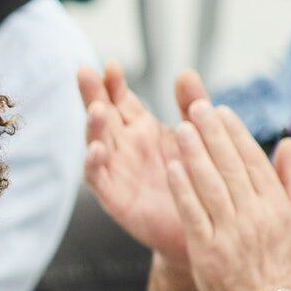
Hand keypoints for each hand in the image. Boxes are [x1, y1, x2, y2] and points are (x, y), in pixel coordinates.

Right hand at [80, 63, 208, 264]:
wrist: (206, 226)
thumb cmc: (199, 179)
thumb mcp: (196, 136)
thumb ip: (191, 105)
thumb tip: (185, 72)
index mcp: (141, 129)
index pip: (120, 99)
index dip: (113, 82)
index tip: (111, 64)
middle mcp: (124, 147)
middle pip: (101, 115)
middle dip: (92, 93)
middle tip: (85, 71)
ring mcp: (116, 170)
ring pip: (95, 143)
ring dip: (93, 126)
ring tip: (97, 109)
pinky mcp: (114, 197)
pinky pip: (98, 178)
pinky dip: (94, 163)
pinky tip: (97, 150)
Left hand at [164, 100, 290, 290]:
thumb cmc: (279, 259)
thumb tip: (288, 142)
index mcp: (277, 205)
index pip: (254, 161)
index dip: (236, 134)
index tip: (221, 111)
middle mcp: (256, 215)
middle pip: (231, 167)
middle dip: (212, 134)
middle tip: (195, 107)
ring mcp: (231, 233)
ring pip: (211, 186)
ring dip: (194, 154)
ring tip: (179, 129)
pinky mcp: (208, 249)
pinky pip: (193, 213)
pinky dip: (182, 189)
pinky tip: (171, 167)